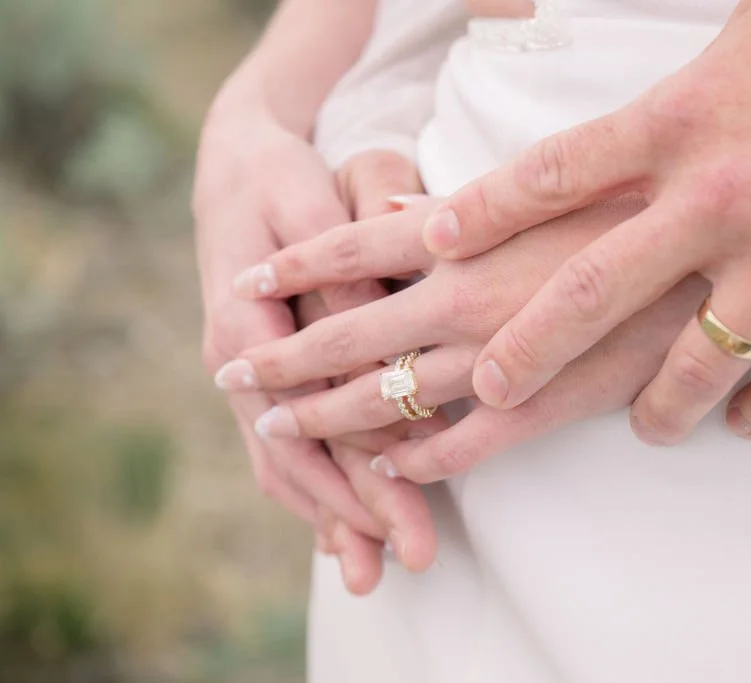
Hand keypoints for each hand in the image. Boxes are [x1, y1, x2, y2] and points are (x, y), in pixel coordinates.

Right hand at [194, 94, 430, 591]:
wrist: (235, 165)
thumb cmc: (280, 181)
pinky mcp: (267, 380)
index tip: (410, 511)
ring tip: (376, 571)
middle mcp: (238, 366)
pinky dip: (313, 493)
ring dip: (332, 520)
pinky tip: (342, 535)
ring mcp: (247, 378)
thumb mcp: (311, 205)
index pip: (307, 418)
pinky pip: (284, 451)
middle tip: (407, 561)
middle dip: (354, 515)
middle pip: (297, 459)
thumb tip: (382, 343)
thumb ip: (344, 275)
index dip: (357, 468)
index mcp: (245, 329)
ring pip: (286, 467)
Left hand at [216, 196, 706, 483]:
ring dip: (326, 416)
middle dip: (282, 356)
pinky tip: (388, 471)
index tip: (247, 280)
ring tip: (279, 425)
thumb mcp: (537, 191)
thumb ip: (459, 209)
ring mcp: (496, 358)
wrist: (709, 262)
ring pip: (385, 399)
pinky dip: (418, 463)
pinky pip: (460, 448)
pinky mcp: (539, 407)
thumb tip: (390, 207)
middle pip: (346, 333)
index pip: (350, 247)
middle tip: (233, 372)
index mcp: (461, 239)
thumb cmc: (623, 209)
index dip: (292, 263)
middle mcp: (463, 299)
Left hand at [418, 0, 750, 444]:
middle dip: (526, 348)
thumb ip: (665, 94)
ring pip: (692, 365)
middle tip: (482, 387)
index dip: (482, 213)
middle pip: (589, 291)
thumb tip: (604, 101)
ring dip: (659, 410)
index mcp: (679, 123)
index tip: (431, 244)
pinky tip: (749, 421)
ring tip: (647, 429)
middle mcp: (720, 198)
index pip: (551, 174)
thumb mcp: (739, 43)